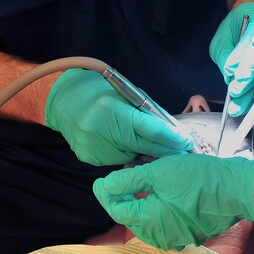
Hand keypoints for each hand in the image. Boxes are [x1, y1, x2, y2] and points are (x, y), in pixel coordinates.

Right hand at [44, 69, 193, 165]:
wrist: (66, 101)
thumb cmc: (101, 94)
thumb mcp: (128, 96)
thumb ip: (149, 113)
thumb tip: (174, 130)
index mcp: (115, 111)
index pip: (152, 130)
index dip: (173, 138)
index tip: (187, 142)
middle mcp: (104, 130)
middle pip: (145, 148)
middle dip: (166, 150)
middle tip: (181, 150)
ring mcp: (95, 147)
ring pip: (132, 157)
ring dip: (142, 151)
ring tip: (138, 139)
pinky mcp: (89, 158)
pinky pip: (116, 160)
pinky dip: (124, 153)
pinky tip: (118, 141)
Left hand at [93, 153, 253, 250]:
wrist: (235, 190)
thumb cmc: (199, 178)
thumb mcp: (159, 171)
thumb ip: (130, 180)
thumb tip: (107, 185)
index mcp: (150, 221)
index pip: (117, 209)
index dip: (106, 194)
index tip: (99, 182)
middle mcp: (160, 236)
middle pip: (130, 218)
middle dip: (121, 200)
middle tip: (117, 181)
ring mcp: (175, 239)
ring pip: (146, 223)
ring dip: (138, 206)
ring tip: (136, 186)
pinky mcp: (187, 235)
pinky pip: (162, 225)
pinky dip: (155, 211)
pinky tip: (157, 196)